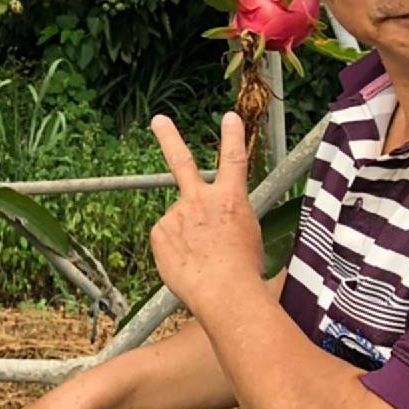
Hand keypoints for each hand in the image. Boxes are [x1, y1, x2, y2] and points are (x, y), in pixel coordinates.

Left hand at [148, 111, 266, 318]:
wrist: (224, 291)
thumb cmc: (245, 271)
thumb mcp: (250, 238)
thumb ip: (231, 222)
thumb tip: (220, 230)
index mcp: (231, 199)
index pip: (234, 159)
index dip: (232, 135)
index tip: (229, 116)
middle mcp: (200, 200)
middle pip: (182, 161)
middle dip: (169, 138)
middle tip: (158, 120)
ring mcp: (176, 214)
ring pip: (179, 222)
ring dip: (187, 237)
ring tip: (201, 260)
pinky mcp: (159, 231)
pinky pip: (167, 239)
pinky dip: (175, 251)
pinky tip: (187, 264)